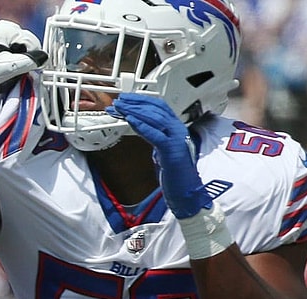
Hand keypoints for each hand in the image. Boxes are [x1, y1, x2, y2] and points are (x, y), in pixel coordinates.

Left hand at [0, 20, 47, 101]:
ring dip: (18, 62)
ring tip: (7, 72)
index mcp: (7, 29)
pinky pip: (12, 54)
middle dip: (24, 60)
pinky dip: (12, 62)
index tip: (28, 70)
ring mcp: (0, 37)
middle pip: (26, 46)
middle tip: (15, 72)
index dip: (33, 58)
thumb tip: (43, 58)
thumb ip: (30, 61)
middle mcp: (4, 29)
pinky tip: (4, 70)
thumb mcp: (11, 68)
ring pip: (20, 51)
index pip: (32, 43)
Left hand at [107, 93, 211, 218]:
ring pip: (156, 118)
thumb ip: (152, 134)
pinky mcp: (173, 151)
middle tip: (118, 102)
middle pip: (156, 109)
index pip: (159, 106)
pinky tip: (131, 121)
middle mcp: (178, 130)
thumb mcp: (160, 148)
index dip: (141, 100)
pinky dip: (143, 126)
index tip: (124, 99)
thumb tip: (136, 123)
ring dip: (135, 111)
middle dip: (135, 103)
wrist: (187, 191)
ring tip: (121, 108)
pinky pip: (157, 135)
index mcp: (175, 128)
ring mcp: (177, 139)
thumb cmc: (174, 173)